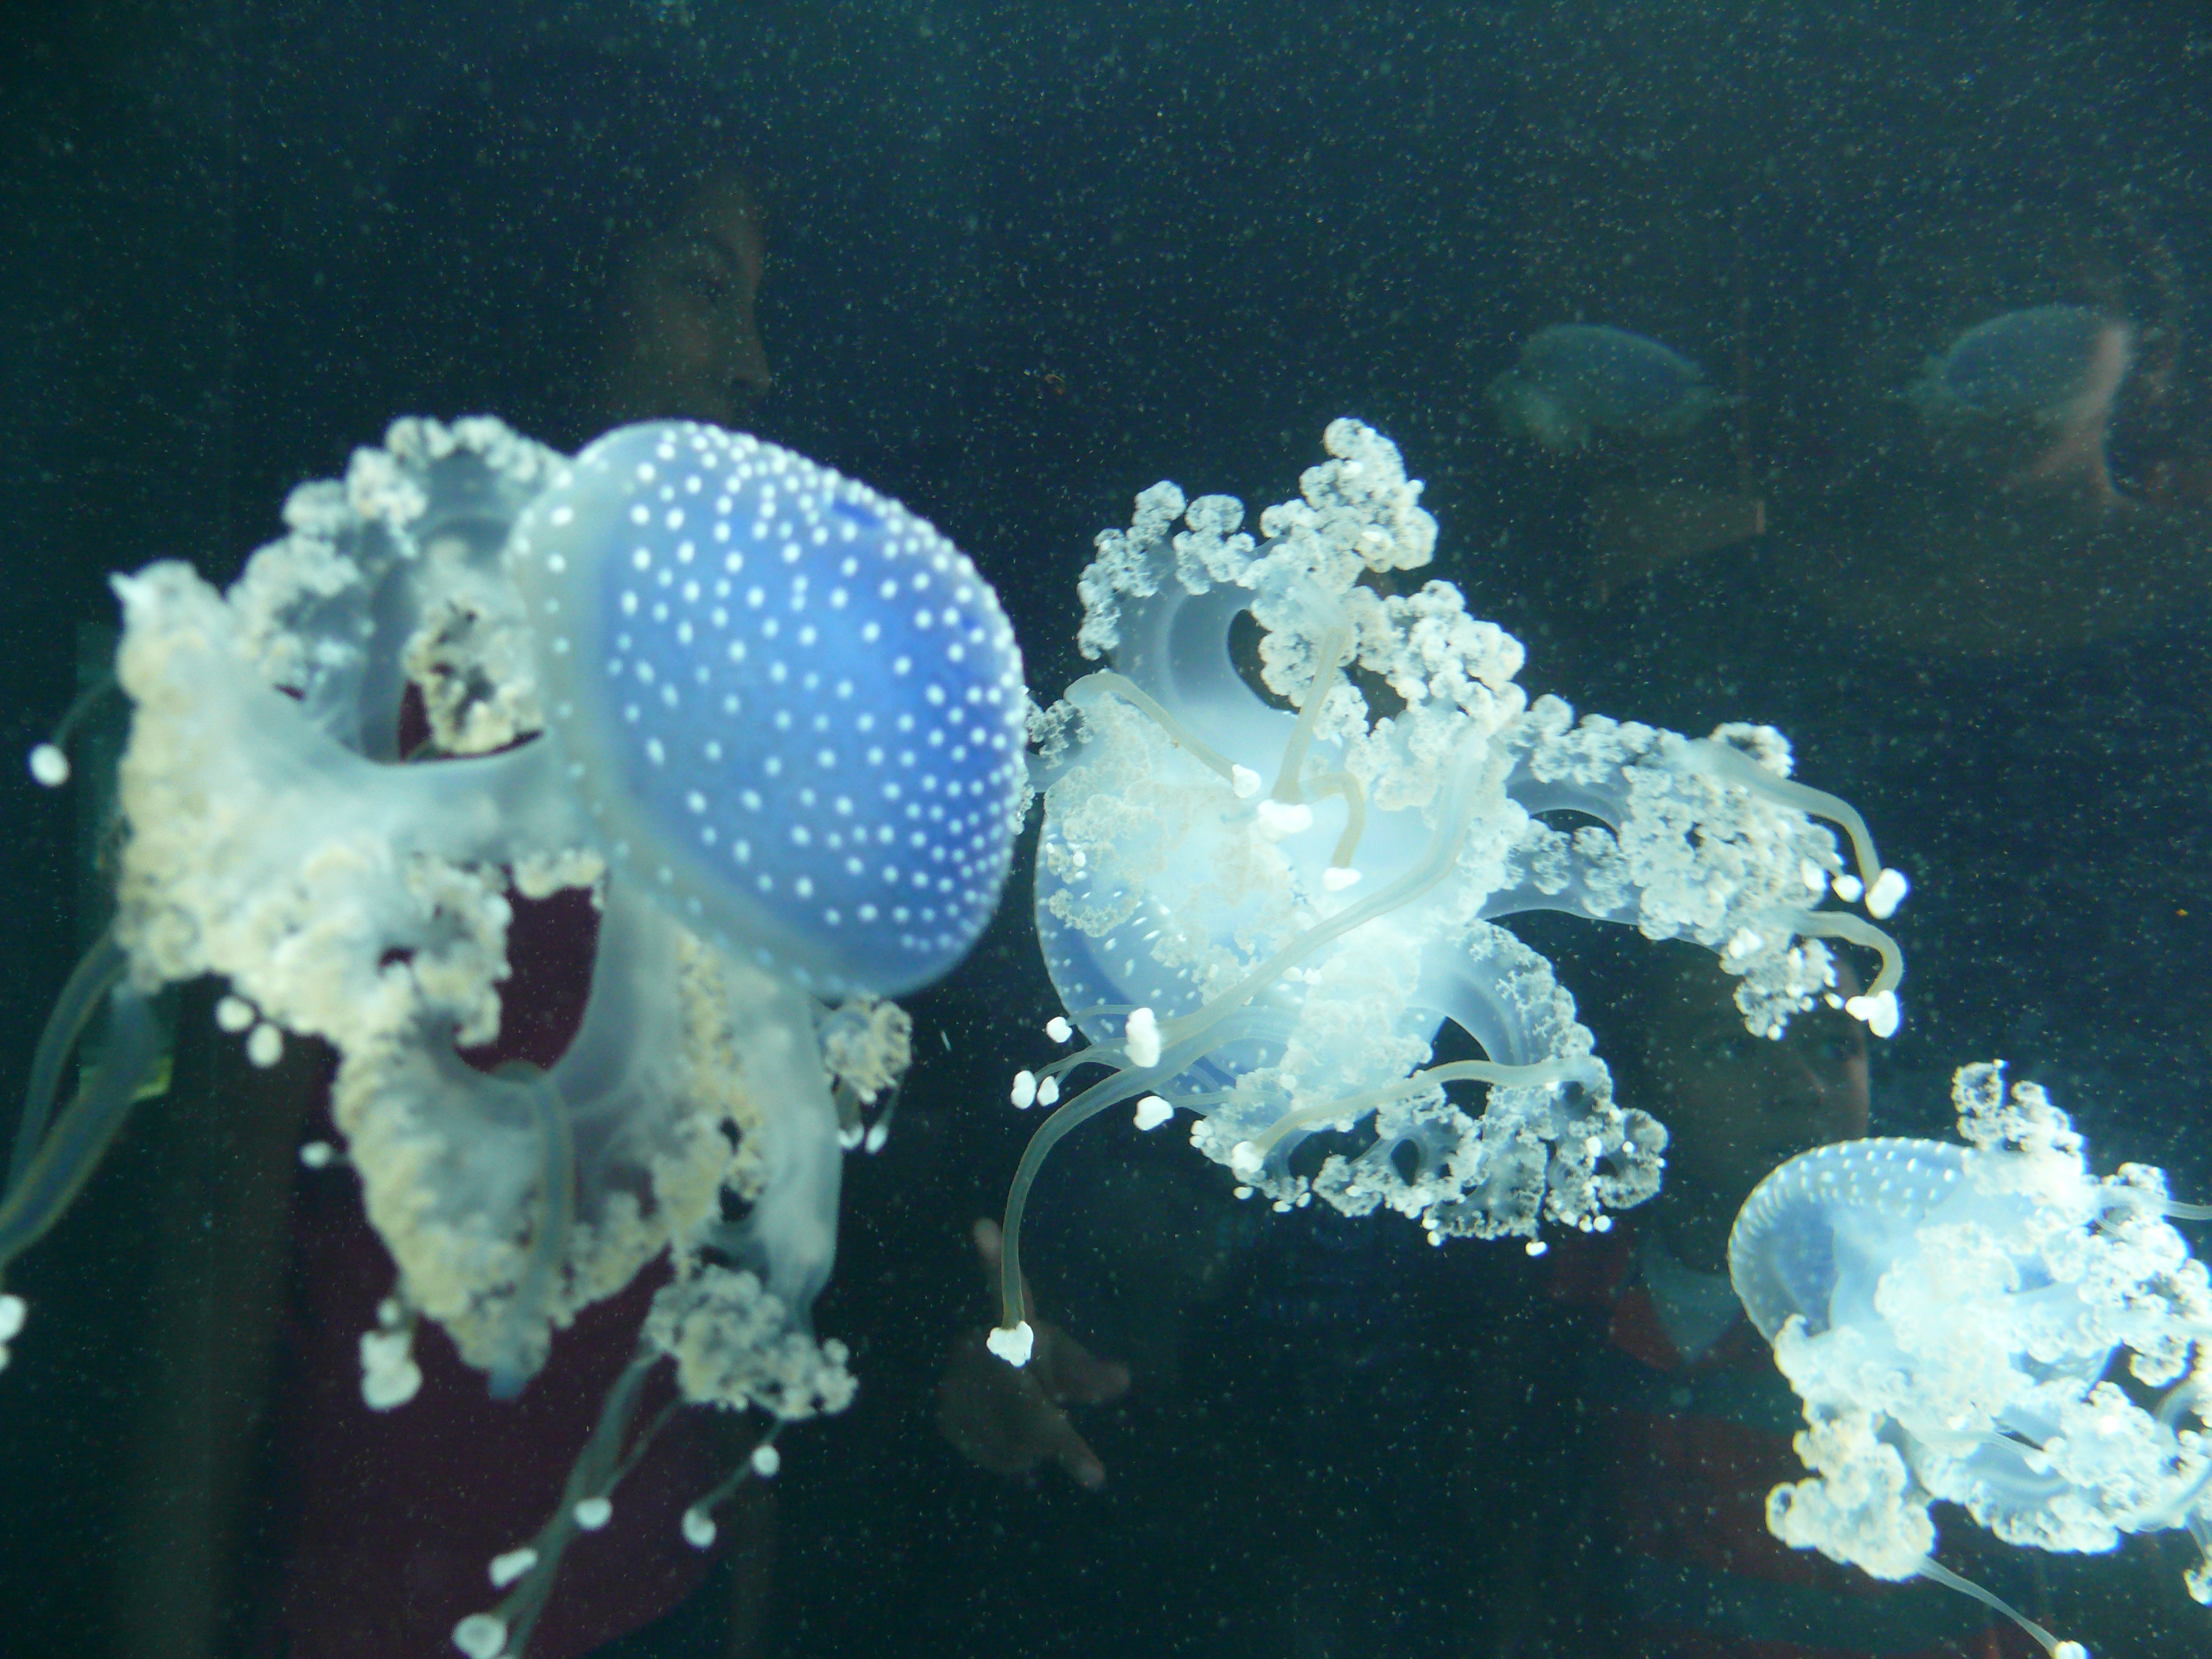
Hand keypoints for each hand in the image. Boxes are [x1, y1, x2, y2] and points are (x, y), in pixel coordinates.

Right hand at [935, 1218, 1129, 1487]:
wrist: (983, 1398)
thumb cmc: (1037, 1370)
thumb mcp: (1066, 1365)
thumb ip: (1090, 1373)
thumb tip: (1121, 1379)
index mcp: (1015, 1324)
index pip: (1007, 1289)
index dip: (995, 1260)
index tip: (984, 1226)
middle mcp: (980, 1345)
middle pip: (1025, 1395)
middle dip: (1057, 1435)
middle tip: (1092, 1473)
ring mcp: (956, 1380)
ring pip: (1014, 1432)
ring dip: (1036, 1445)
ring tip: (1038, 1431)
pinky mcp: (946, 1415)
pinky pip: (993, 1451)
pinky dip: (1011, 1456)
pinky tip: (1011, 1440)